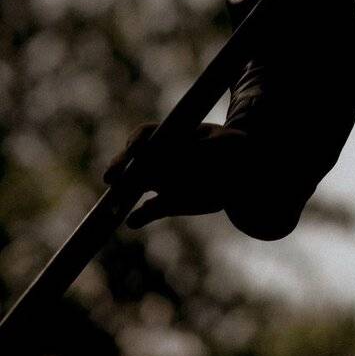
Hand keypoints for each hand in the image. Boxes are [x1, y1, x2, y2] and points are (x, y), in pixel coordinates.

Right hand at [104, 121, 255, 227]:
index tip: (133, 149)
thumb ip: (202, 152)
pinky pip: (146, 212)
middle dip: (119, 167)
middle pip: (131, 161)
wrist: (242, 177)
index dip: (135, 141)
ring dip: (120, 197)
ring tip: (115, 208)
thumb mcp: (224, 145)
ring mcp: (159, 182)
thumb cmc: (232, 150)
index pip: (145, 135)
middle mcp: (158, 158)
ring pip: (132, 188)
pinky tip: (134, 220)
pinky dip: (139, 216)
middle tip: (111, 177)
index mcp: (171, 137)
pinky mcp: (164, 204)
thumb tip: (181, 159)